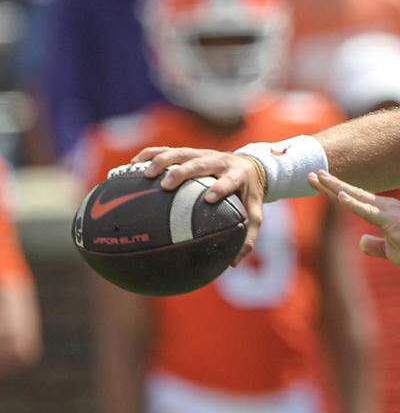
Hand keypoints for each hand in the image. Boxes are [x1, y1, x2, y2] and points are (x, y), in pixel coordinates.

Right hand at [131, 146, 266, 265]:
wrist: (251, 165)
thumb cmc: (248, 194)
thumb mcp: (254, 213)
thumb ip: (248, 235)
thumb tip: (233, 262)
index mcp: (237, 175)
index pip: (229, 181)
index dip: (220, 187)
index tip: (208, 198)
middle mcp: (219, 161)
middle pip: (201, 163)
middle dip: (184, 171)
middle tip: (167, 184)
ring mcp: (203, 154)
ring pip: (182, 153)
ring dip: (163, 160)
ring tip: (145, 173)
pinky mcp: (190, 152)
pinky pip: (168, 150)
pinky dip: (150, 155)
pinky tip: (132, 166)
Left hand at [309, 170, 399, 267]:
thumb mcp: (392, 250)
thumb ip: (375, 245)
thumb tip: (360, 242)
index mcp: (383, 211)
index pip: (354, 199)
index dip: (335, 191)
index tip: (319, 182)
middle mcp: (383, 205)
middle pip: (350, 192)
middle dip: (328, 183)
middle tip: (309, 173)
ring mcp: (386, 210)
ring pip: (355, 196)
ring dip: (334, 186)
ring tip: (317, 176)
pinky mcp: (390, 219)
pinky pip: (366, 210)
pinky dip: (352, 202)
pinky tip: (339, 194)